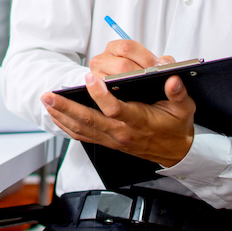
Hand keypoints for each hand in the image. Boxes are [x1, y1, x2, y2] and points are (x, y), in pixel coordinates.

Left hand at [40, 42, 194, 166]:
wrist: (176, 152)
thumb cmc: (177, 127)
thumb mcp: (184, 109)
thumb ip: (179, 93)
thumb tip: (173, 79)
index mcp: (138, 121)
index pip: (115, 110)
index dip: (100, 95)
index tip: (89, 78)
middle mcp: (121, 132)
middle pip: (89, 120)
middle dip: (66, 107)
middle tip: (49, 95)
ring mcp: (112, 139)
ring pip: (81, 129)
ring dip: (62, 115)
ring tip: (47, 101)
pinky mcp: (107, 142)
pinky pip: (82, 135)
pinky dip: (66, 126)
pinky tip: (56, 115)